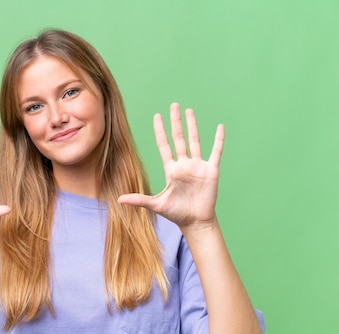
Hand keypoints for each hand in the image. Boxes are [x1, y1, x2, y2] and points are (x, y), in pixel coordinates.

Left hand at [118, 103, 223, 228]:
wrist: (195, 221)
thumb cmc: (176, 213)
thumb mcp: (156, 205)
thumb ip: (139, 200)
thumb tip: (118, 200)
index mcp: (171, 170)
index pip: (164, 146)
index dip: (160, 131)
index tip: (157, 116)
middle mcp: (184, 165)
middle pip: (179, 138)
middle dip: (175, 122)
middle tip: (173, 105)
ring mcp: (198, 166)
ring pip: (195, 141)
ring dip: (192, 126)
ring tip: (189, 111)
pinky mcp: (211, 170)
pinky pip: (216, 152)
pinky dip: (218, 140)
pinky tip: (219, 127)